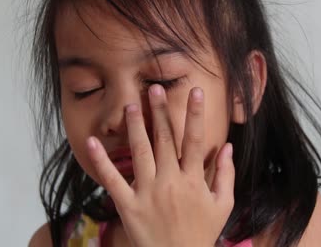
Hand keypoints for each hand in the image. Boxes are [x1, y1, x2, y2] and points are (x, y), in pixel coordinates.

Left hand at [86, 85, 234, 246]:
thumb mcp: (222, 206)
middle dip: (161, 111)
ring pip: (140, 152)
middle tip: (154, 88)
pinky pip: (112, 179)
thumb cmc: (201, 233)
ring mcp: (147, 192)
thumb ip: (225, 174)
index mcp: (193, 180)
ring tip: (131, 104)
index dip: (195, 114)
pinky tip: (92, 141)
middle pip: (165, 140)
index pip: (195, 140)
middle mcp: (170, 181)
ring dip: (136, 127)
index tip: (195, 91)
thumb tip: (228, 146)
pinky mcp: (128, 204)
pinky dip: (101, 160)